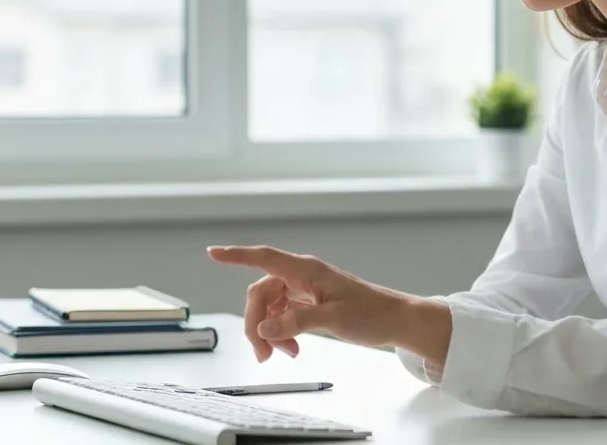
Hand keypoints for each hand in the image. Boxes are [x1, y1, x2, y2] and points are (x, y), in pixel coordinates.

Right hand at [207, 245, 449, 362]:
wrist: (394, 320)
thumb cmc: (371, 313)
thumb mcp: (333, 319)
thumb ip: (296, 322)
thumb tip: (264, 328)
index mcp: (306, 270)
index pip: (264, 257)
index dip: (236, 255)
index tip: (213, 252)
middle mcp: (302, 276)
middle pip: (261, 294)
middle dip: (256, 323)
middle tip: (263, 354)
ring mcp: (305, 290)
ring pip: (271, 308)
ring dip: (270, 332)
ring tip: (284, 354)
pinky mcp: (310, 304)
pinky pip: (283, 316)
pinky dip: (282, 333)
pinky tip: (293, 349)